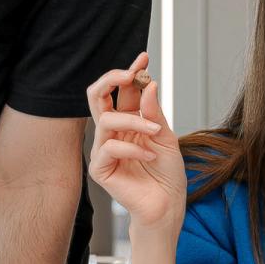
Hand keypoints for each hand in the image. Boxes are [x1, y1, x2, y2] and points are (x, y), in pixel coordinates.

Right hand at [85, 54, 185, 235]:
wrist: (167, 205)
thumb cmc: (167, 174)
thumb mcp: (166, 137)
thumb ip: (154, 112)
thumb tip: (149, 84)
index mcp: (128, 121)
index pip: (121, 91)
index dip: (130, 72)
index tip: (144, 57)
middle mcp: (113, 132)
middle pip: (97, 96)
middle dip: (113, 79)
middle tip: (132, 74)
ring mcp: (103, 149)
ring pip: (106, 120)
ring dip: (134, 121)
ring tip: (156, 131)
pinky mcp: (100, 168)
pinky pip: (109, 147)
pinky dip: (133, 148)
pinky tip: (150, 155)